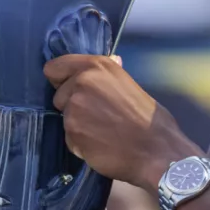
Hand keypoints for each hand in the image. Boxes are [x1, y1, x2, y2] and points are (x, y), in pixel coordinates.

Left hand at [44, 55, 202, 191]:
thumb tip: (112, 59)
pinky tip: (101, 144)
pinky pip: (70, 138)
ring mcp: (74, 107)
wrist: (156, 150)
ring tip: (103, 132)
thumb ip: (110, 75)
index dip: (61, 80)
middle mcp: (81, 82)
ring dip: (78, 126)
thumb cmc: (149, 119)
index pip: (54, 67)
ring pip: (64, 117)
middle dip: (72, 106)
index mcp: (97, 67)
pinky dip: (81, 143)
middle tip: (99, 116)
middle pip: (58, 95)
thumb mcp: (130, 85)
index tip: (71, 89)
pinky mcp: (72, 132)